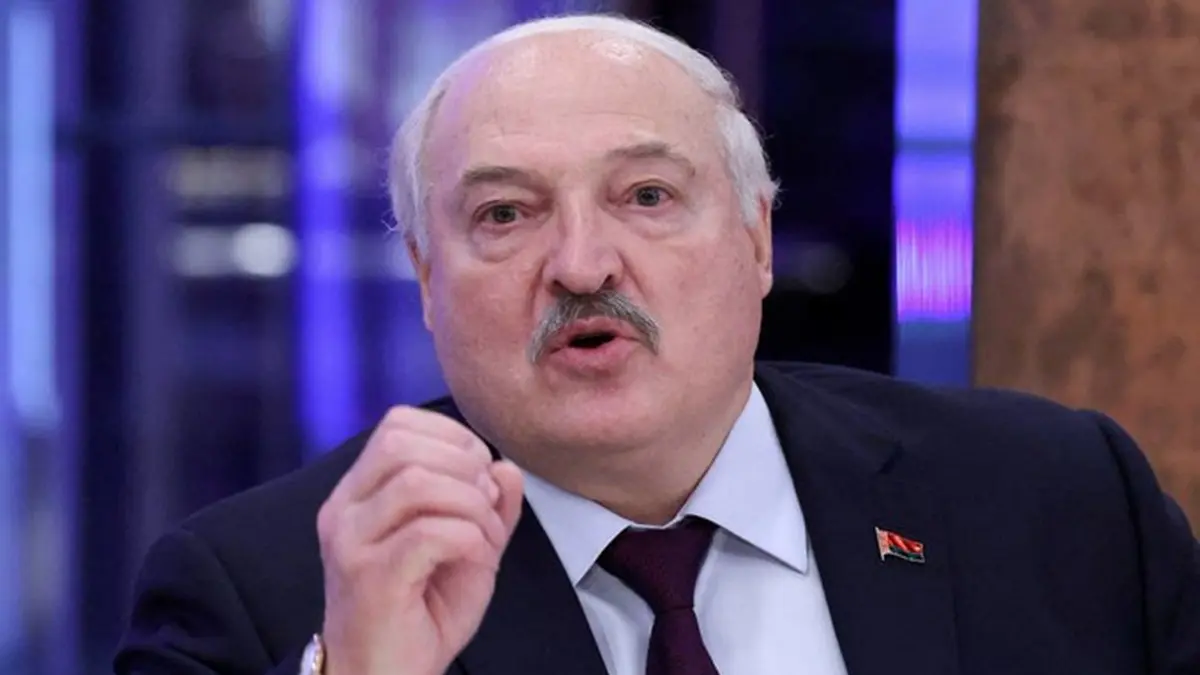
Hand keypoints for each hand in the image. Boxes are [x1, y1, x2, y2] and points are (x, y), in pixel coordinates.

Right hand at [316, 407, 523, 674]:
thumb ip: (488, 505)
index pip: (397, 424)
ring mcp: (350, 542)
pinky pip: (430, 532)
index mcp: (358, 493)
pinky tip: (477, 559)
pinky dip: (470, 539)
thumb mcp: (466, 548)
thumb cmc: (420, 615)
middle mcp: (344, 510)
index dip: (452, 437)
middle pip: (403, 442)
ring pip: (417, 482)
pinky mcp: (368, 576)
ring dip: (471, 505)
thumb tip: (506, 467)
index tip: (480, 477)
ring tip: (485, 538)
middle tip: (486, 508)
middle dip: (464, 465)